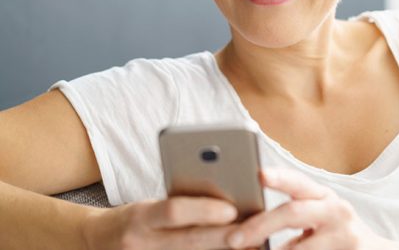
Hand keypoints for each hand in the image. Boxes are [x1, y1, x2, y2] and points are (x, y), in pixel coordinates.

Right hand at [82, 195, 255, 249]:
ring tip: (250, 246)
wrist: (96, 243)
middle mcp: (141, 243)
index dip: (203, 210)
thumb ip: (178, 205)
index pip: (173, 211)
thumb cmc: (134, 218)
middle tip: (252, 233)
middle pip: (188, 241)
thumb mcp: (149, 205)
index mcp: (140, 217)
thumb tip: (224, 202)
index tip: (232, 208)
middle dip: (222, 238)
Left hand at [226, 167, 390, 249]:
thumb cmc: (336, 232)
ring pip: (298, 247)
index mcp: (322, 195)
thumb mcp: (320, 214)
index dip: (280, 177)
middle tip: (233, 239)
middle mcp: (335, 210)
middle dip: (260, 225)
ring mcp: (343, 235)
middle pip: (292, 212)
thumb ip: (294, 210)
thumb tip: (247, 220)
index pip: (298, 182)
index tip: (259, 174)